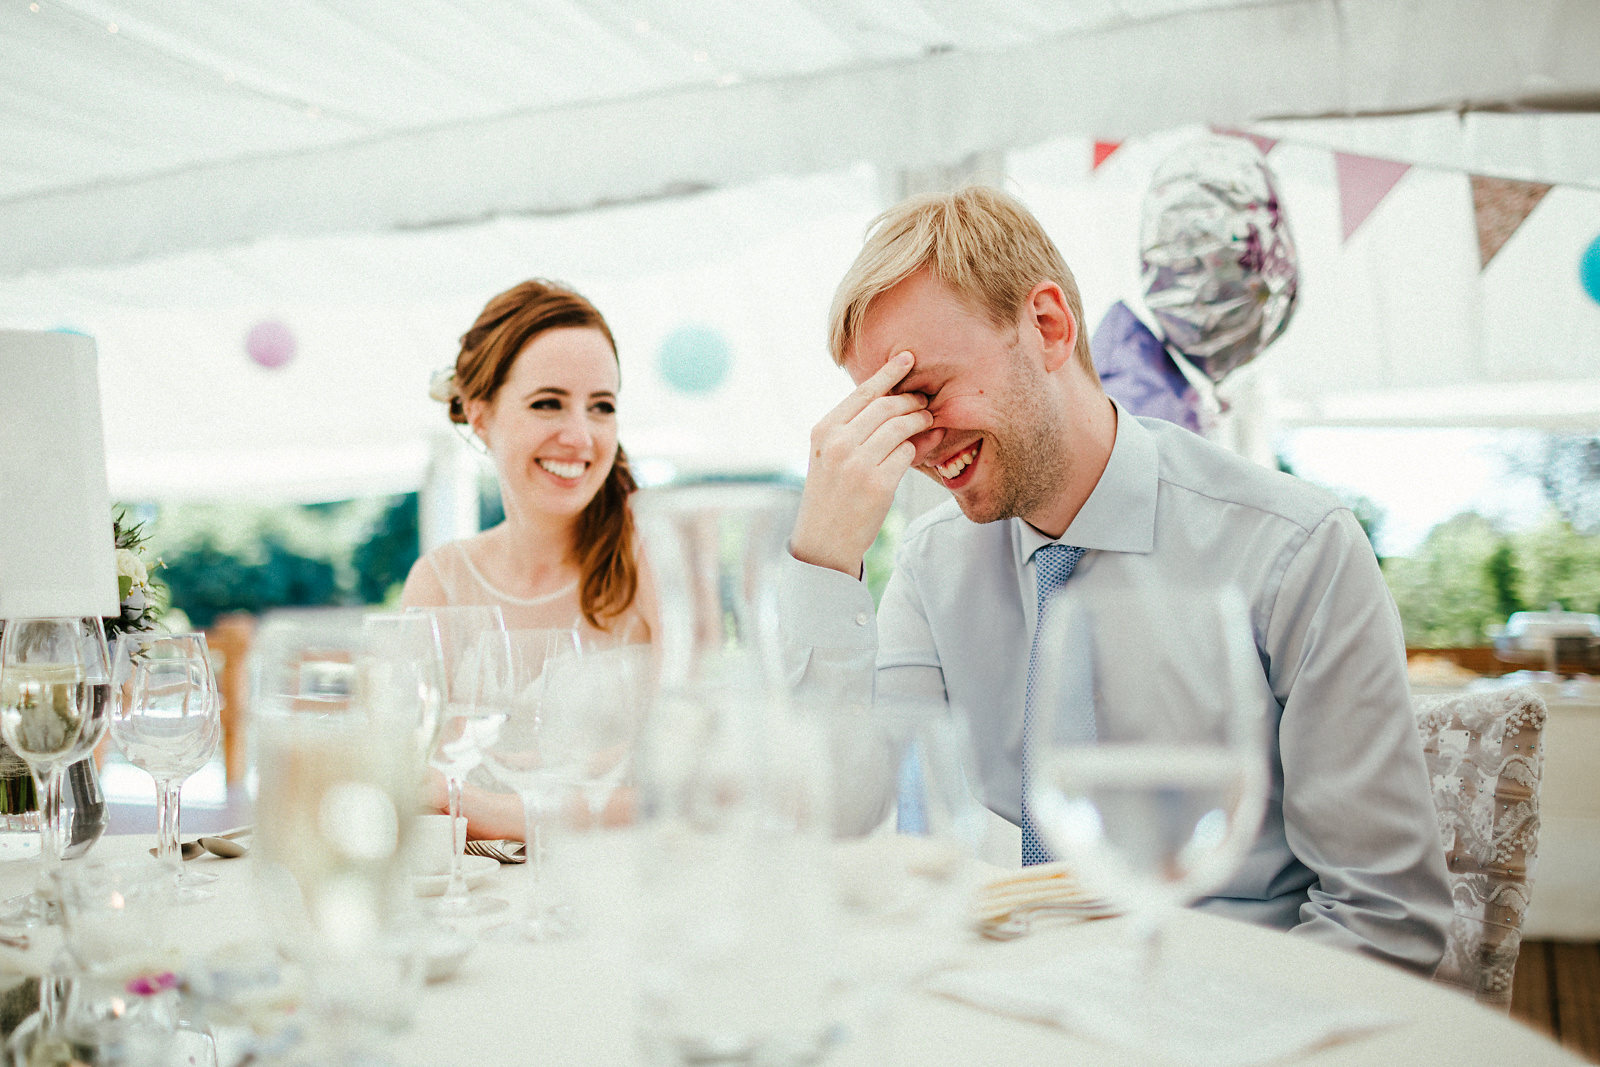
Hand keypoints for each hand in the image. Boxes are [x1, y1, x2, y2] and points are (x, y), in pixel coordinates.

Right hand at [791, 351, 932, 575]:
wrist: (823, 541)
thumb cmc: (830, 494)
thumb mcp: (827, 455)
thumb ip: (852, 428)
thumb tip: (893, 401)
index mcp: (824, 430)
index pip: (862, 392)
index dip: (889, 372)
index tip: (908, 358)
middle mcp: (838, 444)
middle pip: (886, 406)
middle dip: (911, 400)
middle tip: (924, 402)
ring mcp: (857, 464)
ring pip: (900, 427)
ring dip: (920, 421)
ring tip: (929, 421)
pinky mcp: (878, 485)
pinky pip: (907, 454)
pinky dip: (919, 448)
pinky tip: (927, 447)